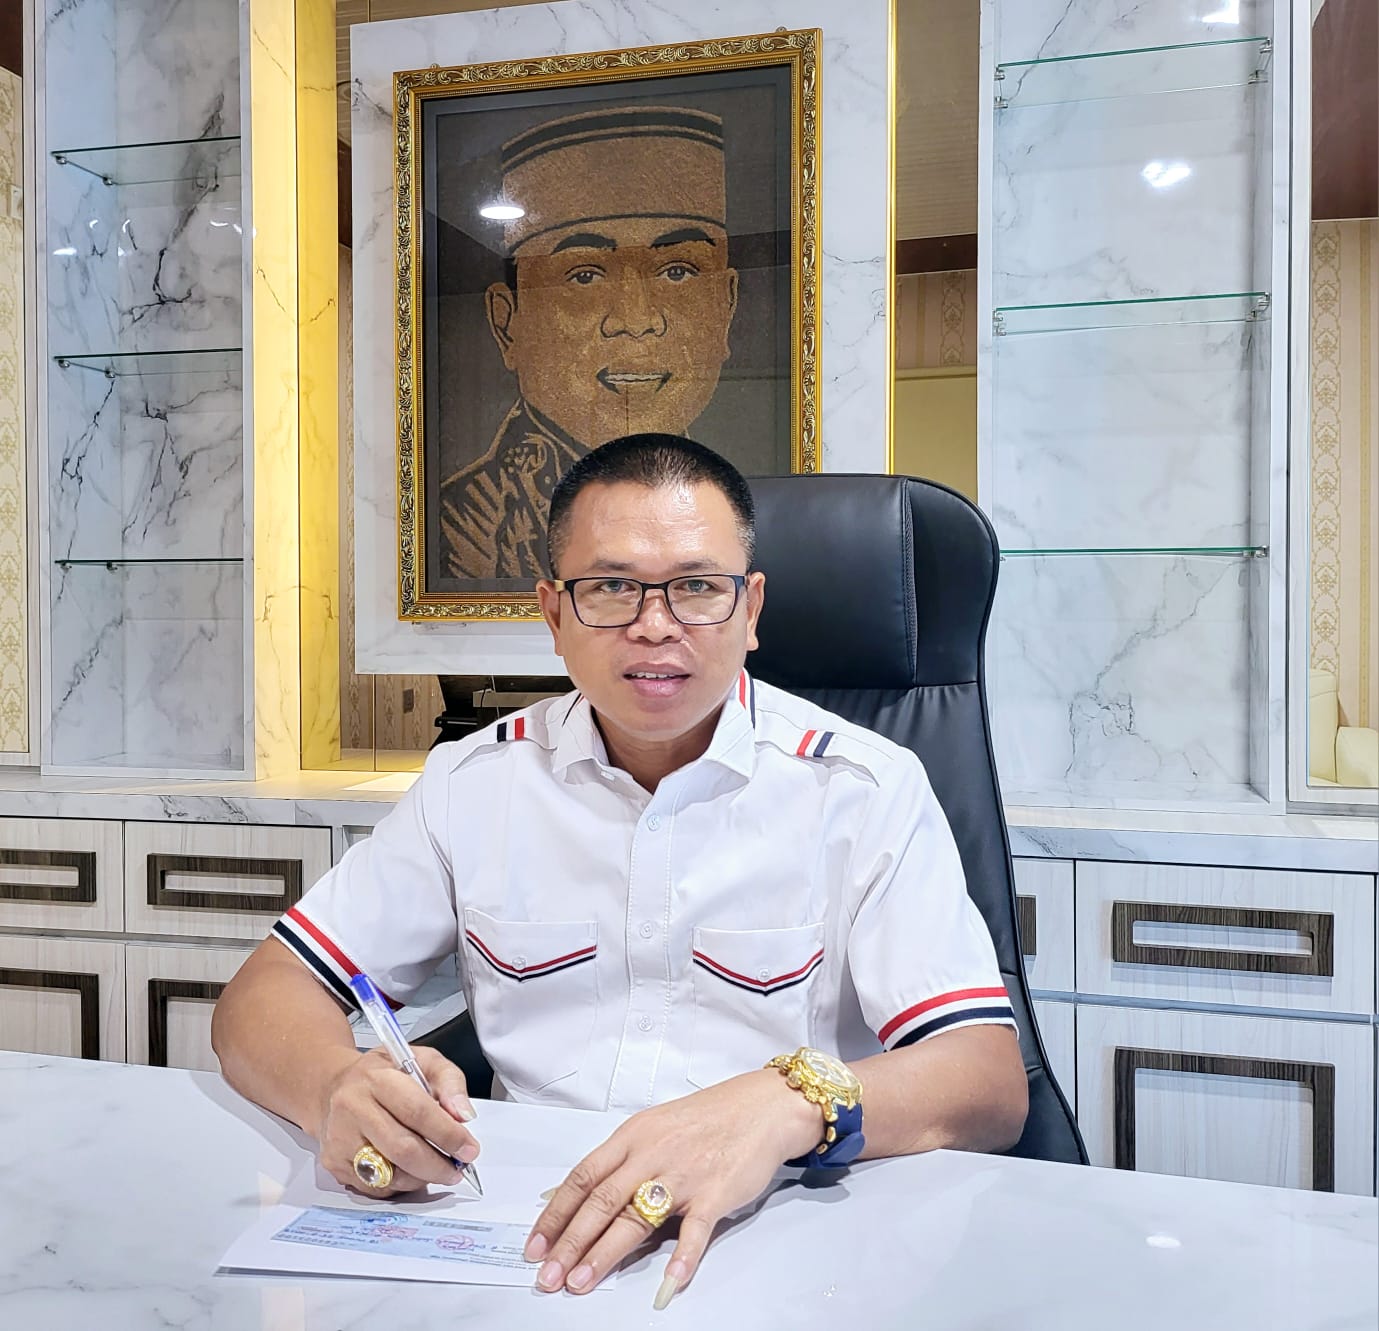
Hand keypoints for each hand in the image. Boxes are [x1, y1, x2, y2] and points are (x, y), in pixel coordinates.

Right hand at [314, 1046, 479, 1194]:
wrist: (333, 1087)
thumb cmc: (383, 1075)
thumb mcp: (422, 1061)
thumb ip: (449, 1082)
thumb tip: (463, 1115)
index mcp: (377, 1079)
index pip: (417, 1111)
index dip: (447, 1134)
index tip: (469, 1149)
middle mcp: (353, 1109)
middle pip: (403, 1149)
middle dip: (438, 1165)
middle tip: (458, 1169)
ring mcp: (340, 1139)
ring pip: (389, 1174)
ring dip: (421, 1177)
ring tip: (436, 1168)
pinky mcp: (335, 1164)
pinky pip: (375, 1187)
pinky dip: (400, 1185)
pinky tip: (410, 1171)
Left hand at [525, 1069, 821, 1304]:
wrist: (761, 1107)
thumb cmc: (705, 1118)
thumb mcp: (653, 1127)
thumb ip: (617, 1161)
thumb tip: (571, 1193)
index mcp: (633, 1136)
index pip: (583, 1178)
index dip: (556, 1214)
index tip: (536, 1245)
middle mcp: (652, 1154)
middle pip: (601, 1202)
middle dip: (570, 1243)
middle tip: (548, 1277)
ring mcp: (683, 1175)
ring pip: (636, 1217)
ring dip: (605, 1254)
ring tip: (581, 1282)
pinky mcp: (715, 1193)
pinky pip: (696, 1230)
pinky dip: (683, 1258)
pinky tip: (668, 1283)